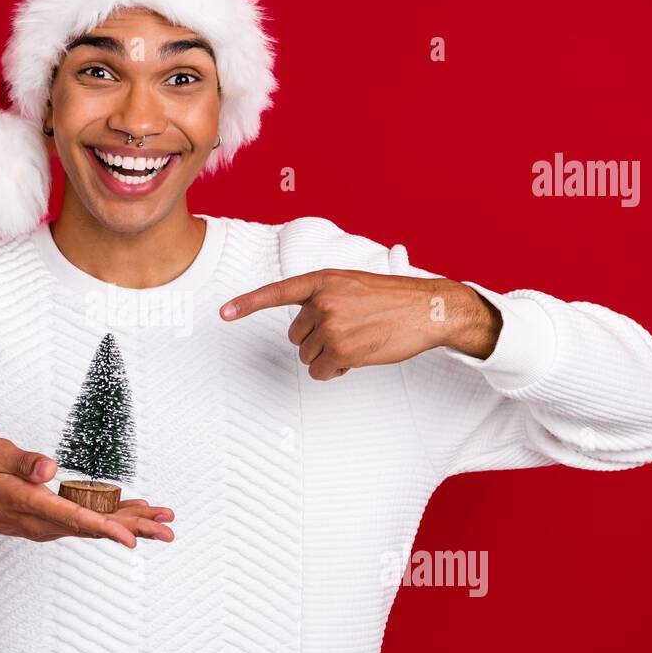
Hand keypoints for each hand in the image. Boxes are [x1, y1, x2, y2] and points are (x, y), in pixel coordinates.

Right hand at [0, 438, 174, 551]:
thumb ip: (23, 461)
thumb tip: (49, 469)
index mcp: (28, 503)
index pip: (71, 518)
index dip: (103, 527)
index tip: (129, 538)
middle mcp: (42, 522)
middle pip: (93, 528)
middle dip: (132, 529)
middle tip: (165, 529)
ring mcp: (48, 525)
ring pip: (94, 527)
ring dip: (129, 525)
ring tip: (162, 522)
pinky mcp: (52, 523)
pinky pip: (87, 523)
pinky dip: (113, 519)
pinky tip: (135, 514)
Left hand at [219, 269, 500, 380]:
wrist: (427, 309)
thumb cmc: (392, 299)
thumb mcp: (352, 285)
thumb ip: (324, 297)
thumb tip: (304, 327)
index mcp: (322, 281)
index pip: (277, 293)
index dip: (247, 304)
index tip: (224, 313)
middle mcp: (322, 302)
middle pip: (295, 335)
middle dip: (315, 339)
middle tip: (346, 332)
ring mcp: (330, 327)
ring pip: (307, 355)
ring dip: (327, 356)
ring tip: (357, 342)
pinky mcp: (341, 351)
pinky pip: (321, 371)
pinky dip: (334, 371)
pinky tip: (356, 358)